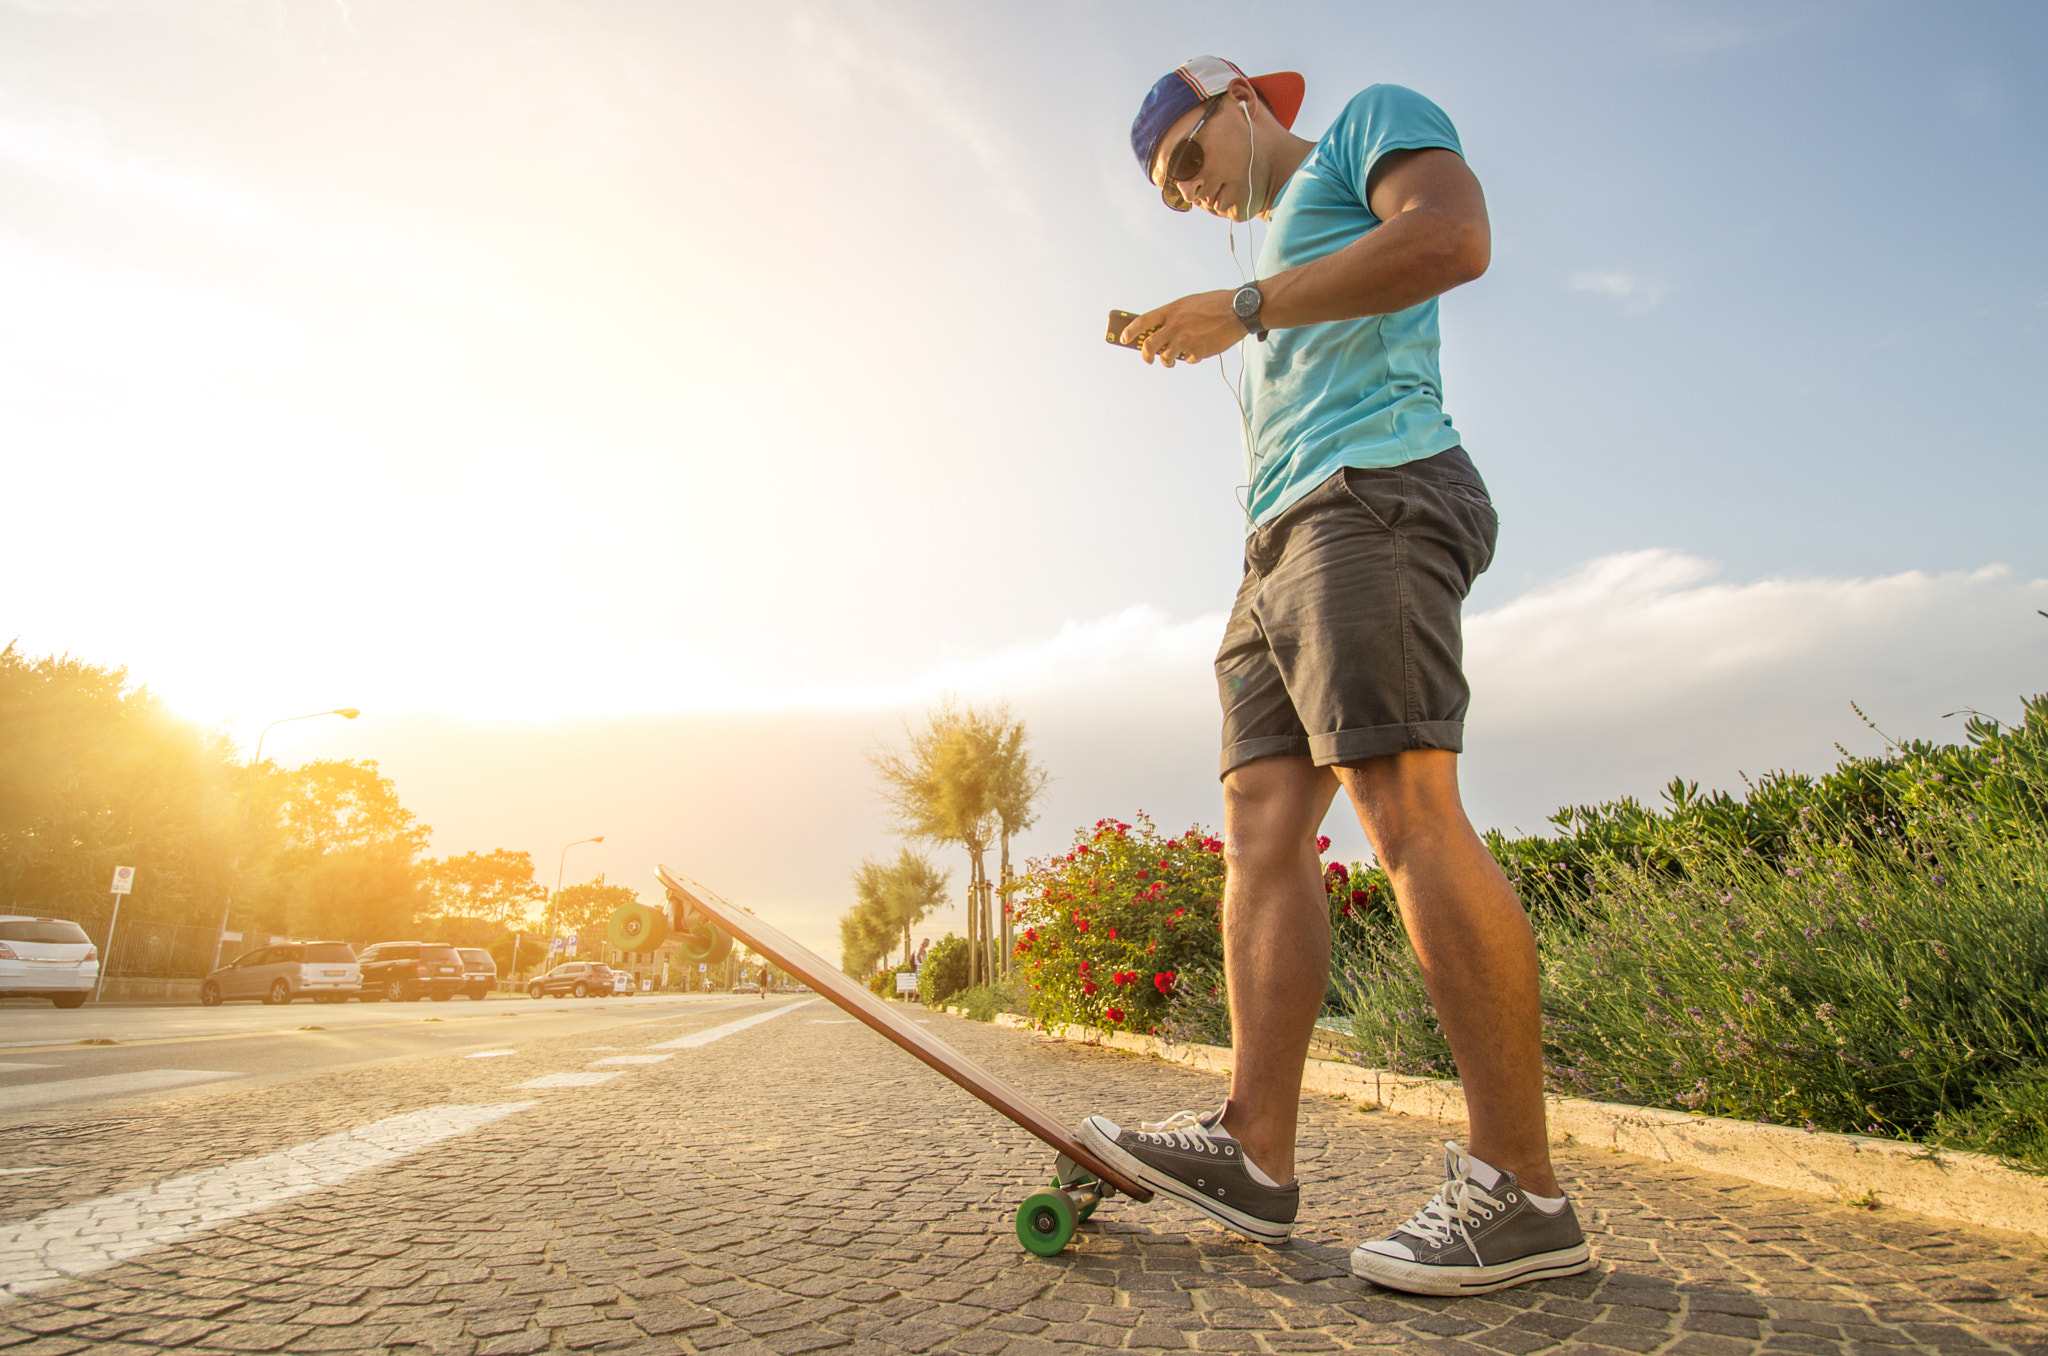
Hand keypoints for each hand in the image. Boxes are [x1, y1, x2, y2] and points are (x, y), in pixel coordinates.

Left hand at [1119, 289, 1247, 367]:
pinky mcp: (1197, 352)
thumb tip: (1163, 331)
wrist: (1238, 311)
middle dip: (1146, 355)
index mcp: (1172, 311)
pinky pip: (1188, 360)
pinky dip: (1192, 357)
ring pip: (1166, 358)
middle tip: (1148, 358)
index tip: (1123, 338)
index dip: (1130, 331)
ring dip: (1168, 361)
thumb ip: (1175, 316)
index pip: (1143, 322)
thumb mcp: (1190, 304)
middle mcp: (1175, 326)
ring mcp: (1185, 340)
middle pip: (1149, 346)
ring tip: (1173, 359)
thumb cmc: (1216, 304)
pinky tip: (1200, 349)